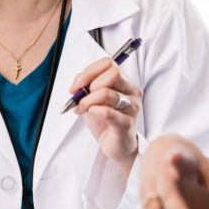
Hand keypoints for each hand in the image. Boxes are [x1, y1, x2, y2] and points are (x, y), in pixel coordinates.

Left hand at [70, 57, 142, 176]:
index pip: (108, 63)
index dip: (89, 72)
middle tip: (81, 99)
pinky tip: (91, 115)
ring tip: (82, 109)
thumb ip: (85, 84)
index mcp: (125, 82)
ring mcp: (132, 108)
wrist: (115, 145)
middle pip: (113, 73)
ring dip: (87, 101)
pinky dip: (93, 111)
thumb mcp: (92, 98)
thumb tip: (77, 82)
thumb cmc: (105, 120)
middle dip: (91, 85)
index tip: (76, 86)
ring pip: (107, 93)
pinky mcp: (127, 124)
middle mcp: (132, 92)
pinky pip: (107, 112)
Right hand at [139, 135, 208, 208]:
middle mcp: (158, 175)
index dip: (176, 160)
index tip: (175, 157)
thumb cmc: (184, 159)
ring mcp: (148, 188)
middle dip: (175, 207)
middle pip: (165, 192)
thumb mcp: (201, 167)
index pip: (176, 161)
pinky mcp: (143, 200)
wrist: (157, 148)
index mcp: (173, 161)